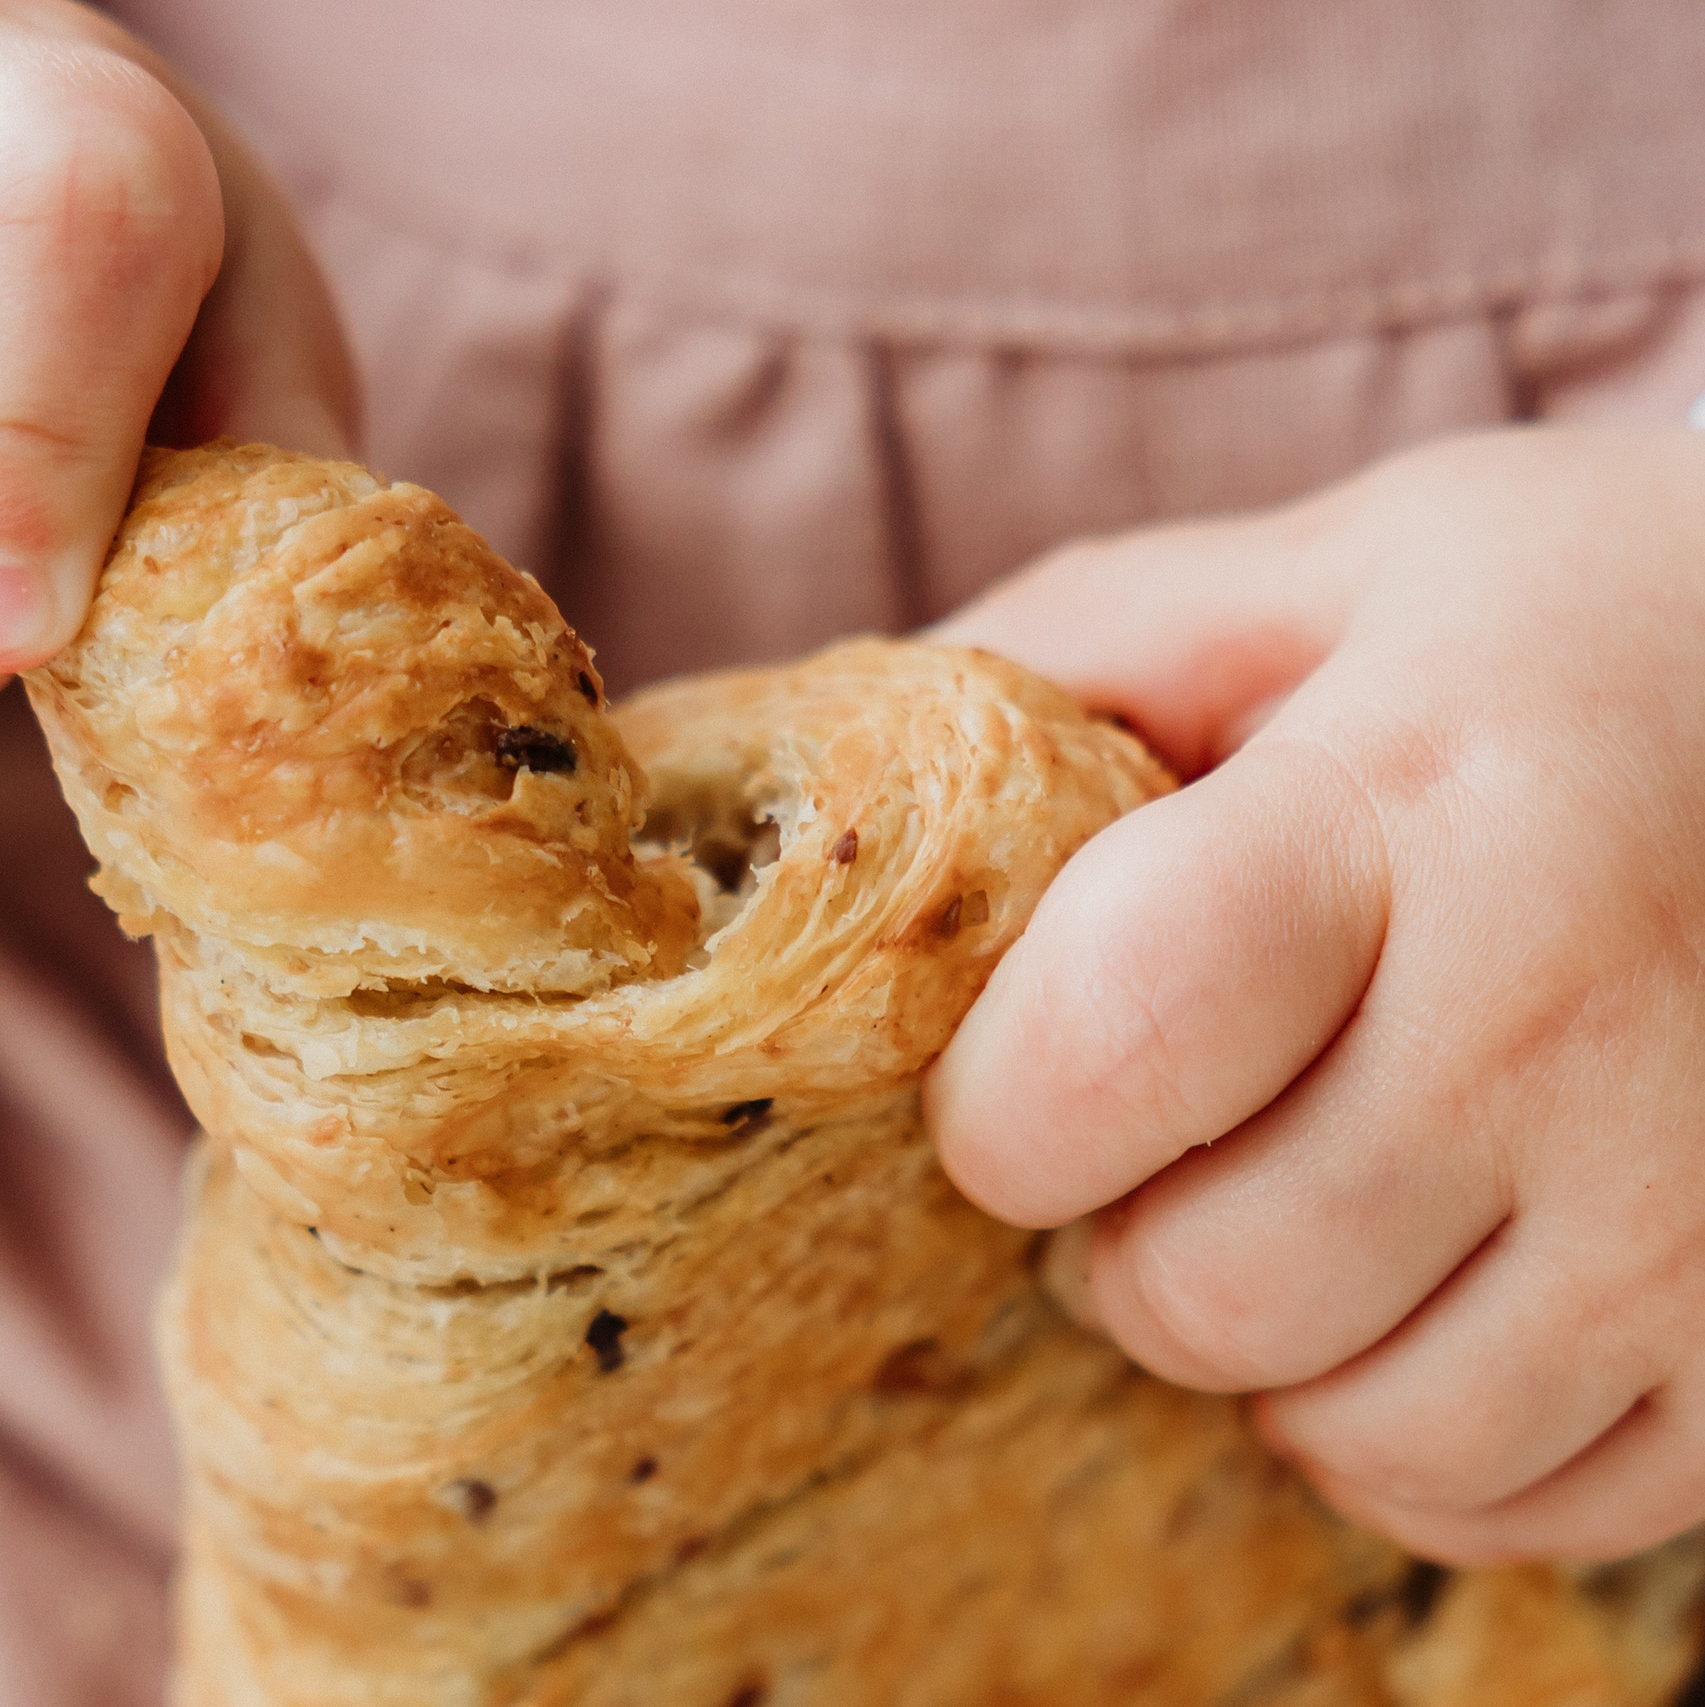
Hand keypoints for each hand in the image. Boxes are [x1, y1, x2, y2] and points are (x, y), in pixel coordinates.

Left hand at [924, 426, 1704, 1564]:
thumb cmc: (1574, 632)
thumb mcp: (1326, 572)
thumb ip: (1070, 660)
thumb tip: (814, 767)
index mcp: (1416, 803)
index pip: (1117, 1036)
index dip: (1002, 1105)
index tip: (1008, 1080)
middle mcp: (1571, 1021)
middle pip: (1209, 1285)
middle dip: (1109, 1242)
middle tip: (1145, 1148)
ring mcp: (1691, 1207)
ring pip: (1353, 1429)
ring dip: (1256, 1351)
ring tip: (1282, 1209)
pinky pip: (1500, 1501)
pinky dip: (1400, 1435)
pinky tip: (1409, 1295)